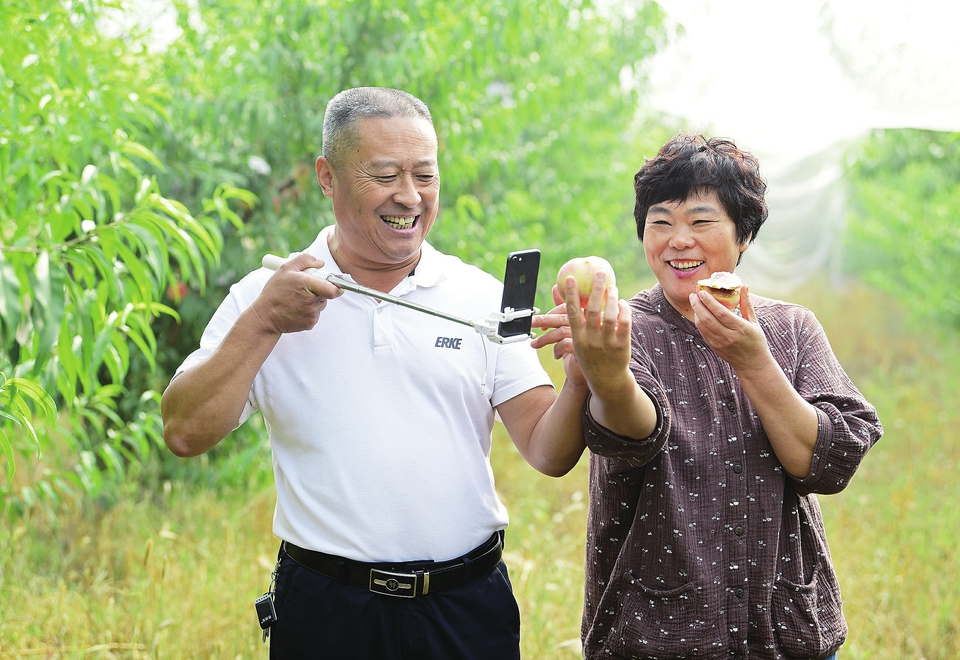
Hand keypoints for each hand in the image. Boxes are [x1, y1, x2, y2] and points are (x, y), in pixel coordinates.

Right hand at [250, 252, 343, 333]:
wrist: (265, 317)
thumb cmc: (274, 292)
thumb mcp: (285, 269)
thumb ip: (305, 260)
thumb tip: (321, 263)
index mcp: (307, 284)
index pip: (333, 288)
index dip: (338, 286)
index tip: (338, 284)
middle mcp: (311, 301)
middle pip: (327, 294)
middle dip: (319, 290)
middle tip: (305, 288)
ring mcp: (312, 314)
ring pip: (321, 304)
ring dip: (313, 301)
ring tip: (297, 299)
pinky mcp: (310, 324)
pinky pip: (315, 314)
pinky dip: (309, 311)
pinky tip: (296, 308)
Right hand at [533, 272, 631, 395]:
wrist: (607, 380)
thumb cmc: (591, 355)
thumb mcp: (578, 341)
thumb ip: (575, 321)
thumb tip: (562, 302)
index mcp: (578, 338)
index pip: (572, 313)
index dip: (571, 295)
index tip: (569, 278)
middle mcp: (591, 340)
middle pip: (594, 310)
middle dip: (597, 289)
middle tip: (600, 274)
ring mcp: (607, 343)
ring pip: (610, 315)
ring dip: (612, 298)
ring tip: (613, 287)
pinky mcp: (622, 346)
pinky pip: (624, 323)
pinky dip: (624, 310)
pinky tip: (622, 303)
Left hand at [688, 284, 770, 371]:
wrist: (752, 364)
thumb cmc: (756, 340)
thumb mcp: (754, 322)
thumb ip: (747, 304)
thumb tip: (744, 286)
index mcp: (740, 328)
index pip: (721, 313)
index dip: (710, 302)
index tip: (702, 291)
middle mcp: (728, 336)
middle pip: (708, 319)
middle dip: (698, 305)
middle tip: (693, 294)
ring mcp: (719, 343)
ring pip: (702, 325)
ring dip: (696, 312)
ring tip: (694, 301)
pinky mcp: (714, 347)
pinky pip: (702, 332)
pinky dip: (698, 321)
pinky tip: (698, 313)